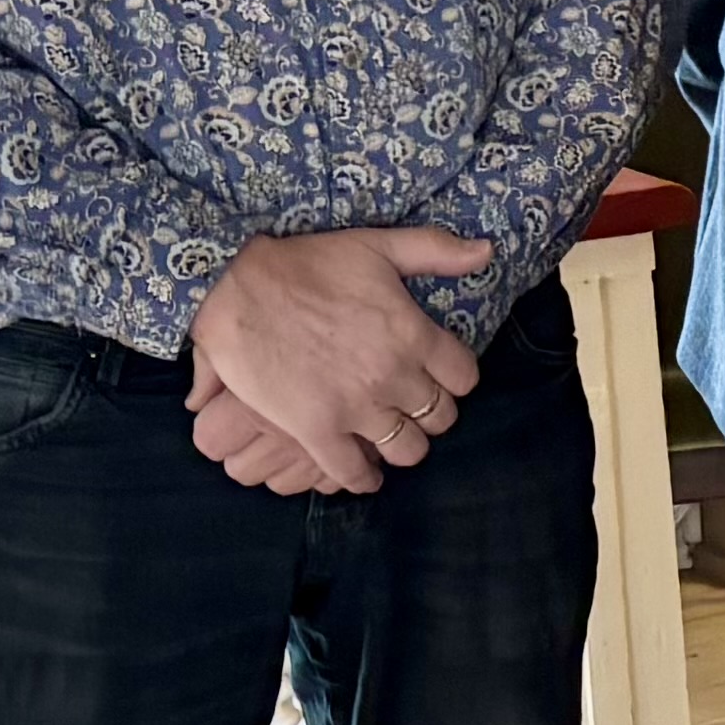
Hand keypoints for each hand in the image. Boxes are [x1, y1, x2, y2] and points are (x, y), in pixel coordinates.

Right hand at [183, 229, 489, 492]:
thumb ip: (437, 251)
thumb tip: (487, 252)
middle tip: (414, 408)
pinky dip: (362, 479)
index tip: (442, 378)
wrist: (237, 287)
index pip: (464, 377)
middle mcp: (394, 376)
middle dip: (432, 414)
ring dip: (404, 446)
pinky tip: (363, 475)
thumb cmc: (307, 263)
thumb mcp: (378, 245)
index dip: (456, 379)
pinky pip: (353, 473)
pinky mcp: (317, 430)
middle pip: (440, 417)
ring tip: (391, 438)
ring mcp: (356, 408)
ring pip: (407, 450)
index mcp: (414, 334)